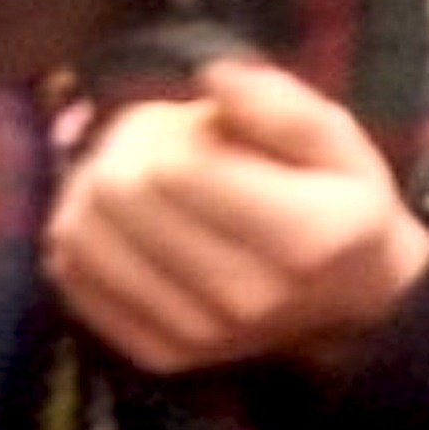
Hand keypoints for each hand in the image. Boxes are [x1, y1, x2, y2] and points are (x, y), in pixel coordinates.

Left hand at [45, 57, 428, 377]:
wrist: (357, 304)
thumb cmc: (345, 208)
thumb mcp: (341, 143)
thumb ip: (283, 106)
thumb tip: (213, 75)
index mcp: (305, 238)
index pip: (178, 168)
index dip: (173, 127)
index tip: (199, 127)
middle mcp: (247, 297)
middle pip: (120, 197)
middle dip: (126, 150)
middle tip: (158, 147)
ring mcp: (198, 334)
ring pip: (80, 236)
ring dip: (89, 191)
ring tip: (133, 183)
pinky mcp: (158, 354)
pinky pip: (72, 278)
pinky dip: (79, 238)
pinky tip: (116, 225)